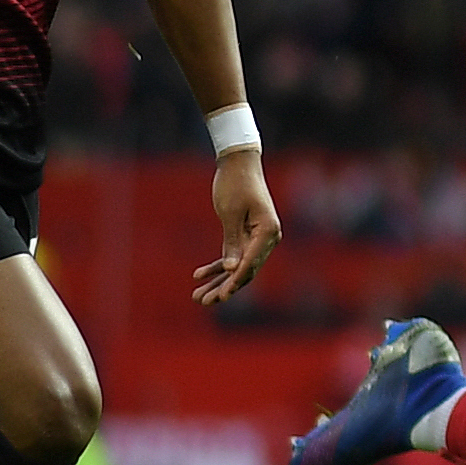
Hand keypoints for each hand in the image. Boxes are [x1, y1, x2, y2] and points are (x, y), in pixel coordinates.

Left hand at [191, 149, 283, 305]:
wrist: (238, 163)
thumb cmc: (235, 184)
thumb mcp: (230, 213)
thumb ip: (232, 243)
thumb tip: (231, 270)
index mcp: (268, 232)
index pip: (250, 263)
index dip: (234, 281)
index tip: (220, 297)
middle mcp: (267, 238)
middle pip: (245, 270)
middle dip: (223, 288)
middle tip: (203, 301)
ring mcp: (257, 238)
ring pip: (237, 267)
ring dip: (218, 282)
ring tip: (197, 297)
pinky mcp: (246, 235)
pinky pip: (233, 256)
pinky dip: (217, 266)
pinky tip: (198, 275)